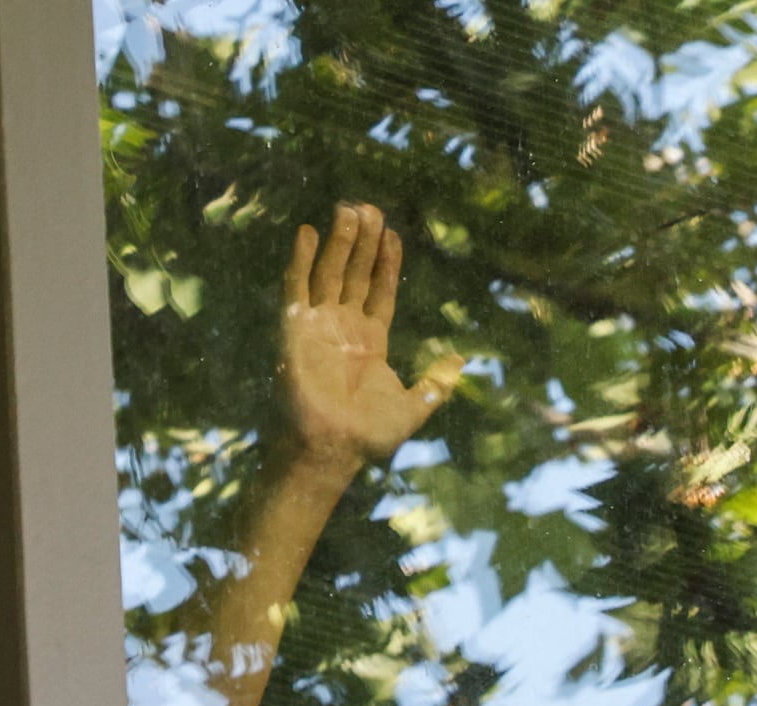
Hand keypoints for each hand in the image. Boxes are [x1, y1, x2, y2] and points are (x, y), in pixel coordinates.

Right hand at [277, 204, 461, 476]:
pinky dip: (302, 258)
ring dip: (340, 241)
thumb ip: (437, 382)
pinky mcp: (295, 326)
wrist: (333, 448)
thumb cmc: (369, 435)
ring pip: (331, 272)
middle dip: (364, 242)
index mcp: (371, 341)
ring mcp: (319, 324)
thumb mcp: (416, 406)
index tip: (394, 235)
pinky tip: (309, 231)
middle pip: (356, 274)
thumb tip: (461, 360)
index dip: (387, 264)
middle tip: (371, 208)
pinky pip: (297, 285)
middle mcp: (344, 326)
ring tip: (350, 209)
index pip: (380, 292)